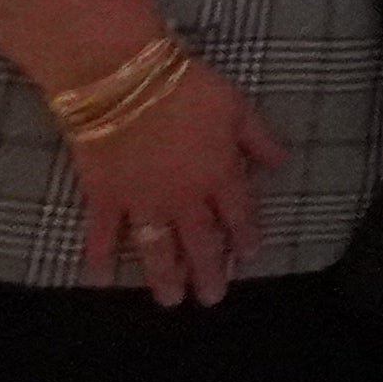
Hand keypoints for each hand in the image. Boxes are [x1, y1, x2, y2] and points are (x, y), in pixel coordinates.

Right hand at [69, 56, 281, 306]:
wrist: (122, 80)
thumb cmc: (186, 87)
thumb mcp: (236, 107)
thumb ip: (259, 139)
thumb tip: (282, 162)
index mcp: (219, 175)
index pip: (239, 214)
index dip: (244, 237)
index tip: (247, 258)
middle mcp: (184, 198)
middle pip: (201, 242)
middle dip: (208, 272)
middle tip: (212, 298)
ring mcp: (143, 201)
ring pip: (157, 249)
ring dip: (164, 276)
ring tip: (171, 300)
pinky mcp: (105, 197)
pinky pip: (103, 234)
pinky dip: (100, 257)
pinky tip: (100, 278)